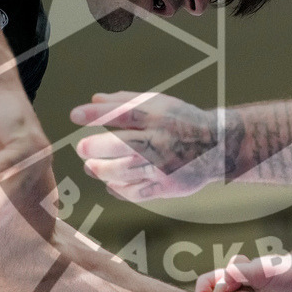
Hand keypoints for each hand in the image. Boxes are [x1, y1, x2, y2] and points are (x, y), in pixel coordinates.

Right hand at [0, 80, 54, 249]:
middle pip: (20, 204)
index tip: (10, 253)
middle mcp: (43, 165)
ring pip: (12, 191)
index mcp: (37, 171)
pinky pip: (2, 163)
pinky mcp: (24, 139)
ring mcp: (37, 153)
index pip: (32, 208)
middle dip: (1, 229)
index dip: (22, 230)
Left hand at [71, 91, 222, 200]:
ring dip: (102, 170)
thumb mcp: (159, 103)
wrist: (217, 146)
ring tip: (91, 167)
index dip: (98, 114)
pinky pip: (136, 192)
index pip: (125, 113)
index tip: (75, 115)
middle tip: (82, 148)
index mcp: (158, 116)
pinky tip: (110, 183)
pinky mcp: (167, 187)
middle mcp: (161, 141)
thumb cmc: (181, 120)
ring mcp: (164, 166)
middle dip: (97, 147)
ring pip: (126, 172)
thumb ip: (126, 101)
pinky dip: (119, 189)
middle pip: (125, 146)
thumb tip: (94, 99)